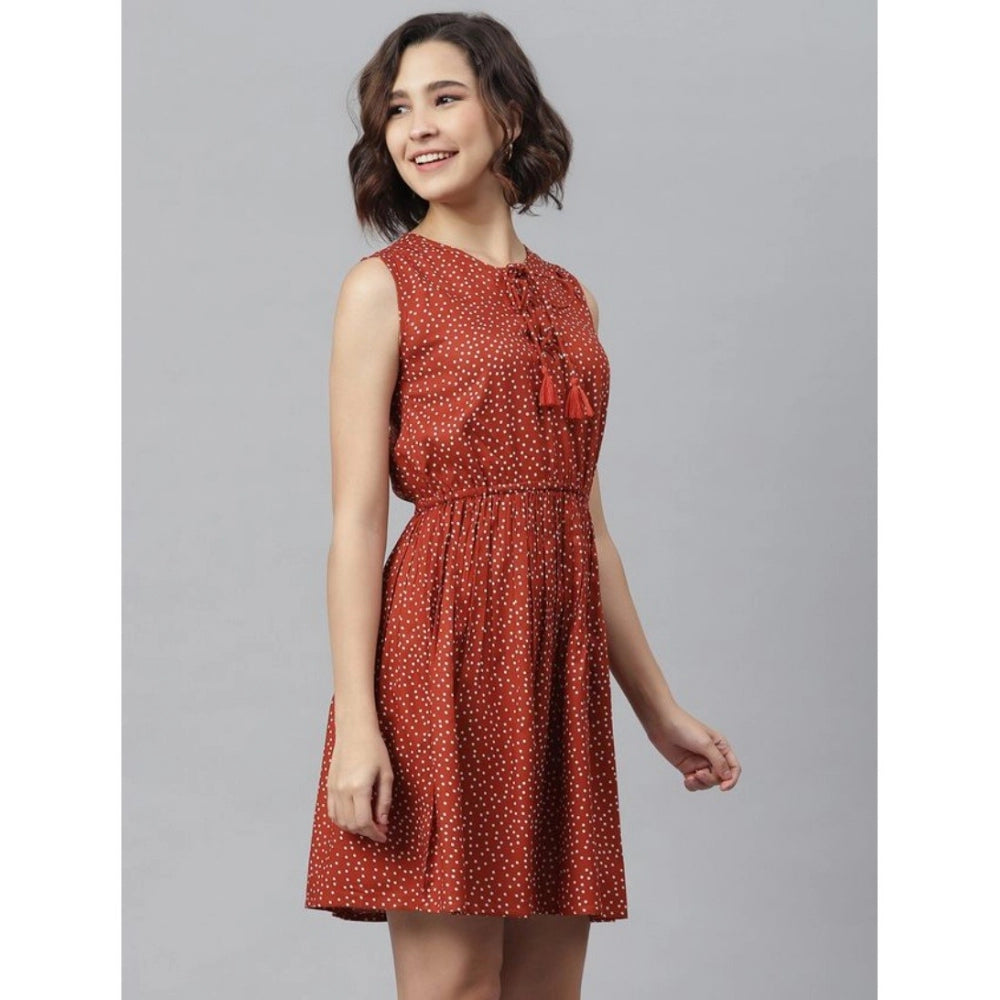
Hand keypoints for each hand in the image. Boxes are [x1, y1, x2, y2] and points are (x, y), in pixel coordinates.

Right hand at [326, 722, 393, 841]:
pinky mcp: (329, 786)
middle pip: (352, 825)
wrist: (354, 732)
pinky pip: (332, 812)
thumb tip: (383, 822)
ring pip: (340, 821)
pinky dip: (342, 821)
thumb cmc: (374, 749)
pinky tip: (353, 818)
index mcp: (359, 787)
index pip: (364, 822)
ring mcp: (334, 789)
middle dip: (366, 832)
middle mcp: (343, 791)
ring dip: (354, 828)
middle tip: (379, 830)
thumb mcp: (386, 774)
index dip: (375, 833)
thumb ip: (385, 800)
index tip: (384, 835)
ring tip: (368, 824)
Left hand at [648, 704, 740, 791]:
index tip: (724, 787)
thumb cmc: (684, 727)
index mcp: (720, 747)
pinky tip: (687, 780)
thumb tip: (728, 777)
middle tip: (699, 774)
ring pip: (707, 782)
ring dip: (701, 783)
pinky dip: (693, 785)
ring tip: (691, 777)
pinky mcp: (687, 767)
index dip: (732, 779)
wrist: (661, 724)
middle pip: (720, 777)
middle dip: (710, 780)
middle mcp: (712, 756)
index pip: (733, 767)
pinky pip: (695, 783)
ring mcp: (699, 762)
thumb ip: (718, 761)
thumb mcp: (705, 743)